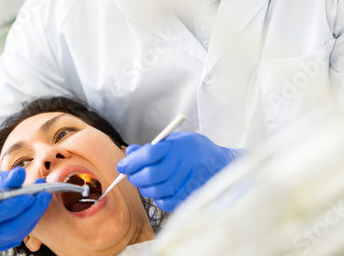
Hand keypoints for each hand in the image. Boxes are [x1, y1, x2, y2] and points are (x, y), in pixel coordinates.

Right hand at [0, 167, 50, 250]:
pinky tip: (37, 206)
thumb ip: (4, 179)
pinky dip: (30, 220)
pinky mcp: (0, 244)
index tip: (29, 195)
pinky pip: (19, 235)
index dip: (11, 206)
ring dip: (33, 214)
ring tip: (43, 197)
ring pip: (16, 234)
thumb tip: (19, 174)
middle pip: (7, 230)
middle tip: (44, 195)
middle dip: (29, 212)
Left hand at [117, 132, 246, 211]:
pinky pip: (167, 203)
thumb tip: (130, 152)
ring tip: (146, 182)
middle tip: (132, 175)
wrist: (222, 163)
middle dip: (135, 177)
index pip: (148, 154)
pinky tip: (160, 191)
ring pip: (157, 191)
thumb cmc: (194, 150)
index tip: (122, 166)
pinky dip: (158, 199)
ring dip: (145, 188)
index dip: (131, 161)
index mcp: (178, 146)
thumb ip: (152, 147)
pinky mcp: (191, 196)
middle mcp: (184, 164)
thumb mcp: (174, 140)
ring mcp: (189, 181)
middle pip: (150, 175)